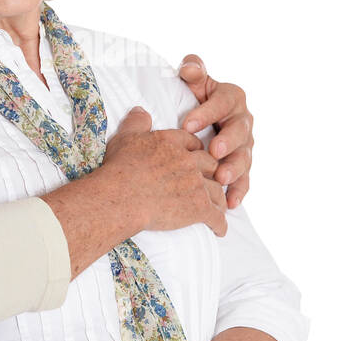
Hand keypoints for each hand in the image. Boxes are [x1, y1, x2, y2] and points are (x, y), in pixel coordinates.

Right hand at [102, 107, 227, 236]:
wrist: (121, 196)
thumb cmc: (120, 168)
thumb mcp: (125, 138)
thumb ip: (137, 122)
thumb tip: (141, 110)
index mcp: (173, 142)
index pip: (192, 142)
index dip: (196, 150)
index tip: (197, 157)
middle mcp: (189, 161)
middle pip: (210, 164)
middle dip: (213, 172)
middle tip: (213, 181)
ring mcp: (196, 185)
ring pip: (217, 190)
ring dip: (219, 199)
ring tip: (219, 207)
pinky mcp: (198, 208)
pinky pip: (216, 217)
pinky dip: (220, 224)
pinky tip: (220, 230)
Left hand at [177, 54, 253, 208]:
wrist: (203, 120)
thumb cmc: (195, 98)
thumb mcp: (195, 82)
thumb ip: (193, 70)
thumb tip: (189, 68)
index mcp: (232, 97)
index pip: (221, 103)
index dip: (206, 113)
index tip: (187, 125)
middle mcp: (243, 120)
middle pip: (239, 131)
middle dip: (227, 142)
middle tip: (212, 151)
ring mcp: (245, 145)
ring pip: (244, 157)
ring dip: (233, 169)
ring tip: (220, 179)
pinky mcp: (243, 165)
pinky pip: (244, 179)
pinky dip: (239, 191)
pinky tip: (230, 204)